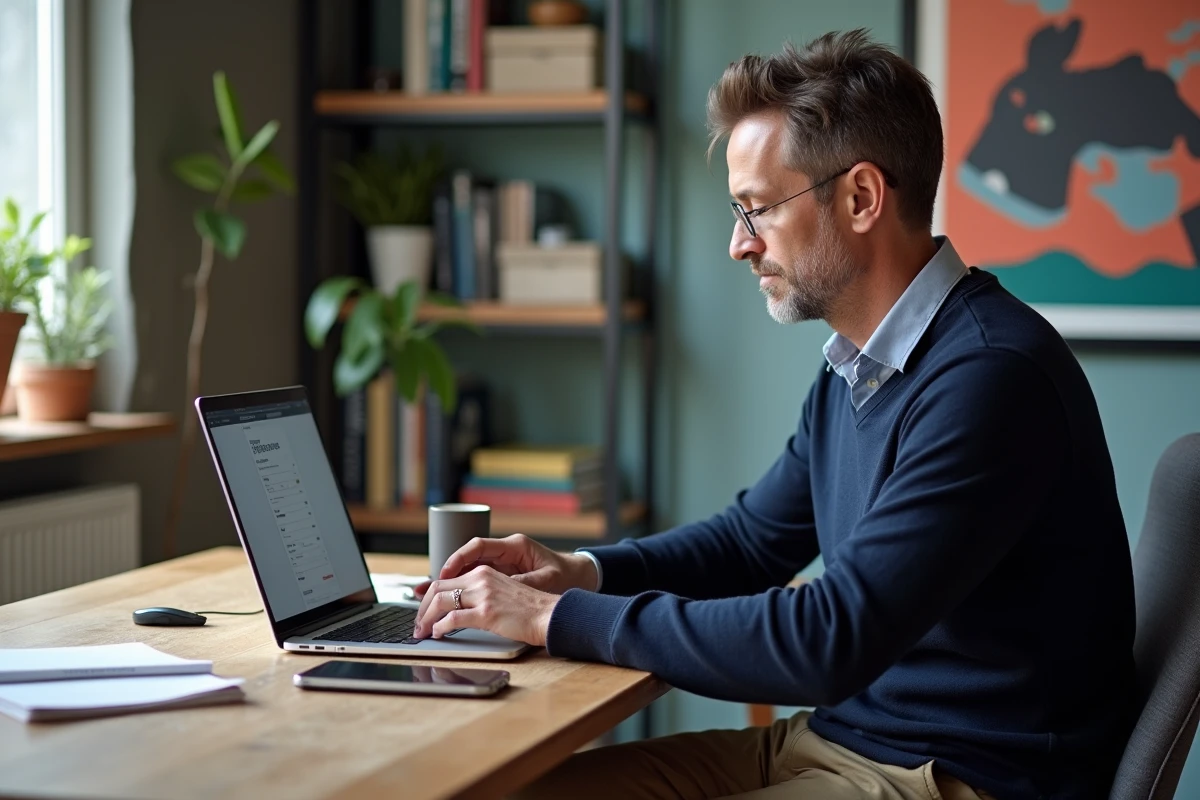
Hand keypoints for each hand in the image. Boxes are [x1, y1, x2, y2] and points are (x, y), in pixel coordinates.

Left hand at [413, 565, 558, 645]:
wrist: (549, 615)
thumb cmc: (529, 610)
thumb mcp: (501, 593)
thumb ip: (480, 596)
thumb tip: (456, 610)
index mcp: (484, 572)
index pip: (446, 580)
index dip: (429, 596)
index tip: (423, 611)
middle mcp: (481, 579)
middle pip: (437, 588)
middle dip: (422, 608)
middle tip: (418, 624)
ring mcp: (483, 595)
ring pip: (440, 601)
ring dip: (426, 619)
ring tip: (422, 632)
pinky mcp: (486, 612)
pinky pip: (453, 618)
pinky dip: (440, 627)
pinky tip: (438, 634)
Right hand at [414, 533, 597, 598]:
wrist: (580, 576)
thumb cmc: (565, 576)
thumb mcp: (545, 581)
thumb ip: (521, 584)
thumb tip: (497, 590)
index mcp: (515, 546)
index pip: (478, 546)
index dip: (458, 558)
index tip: (443, 573)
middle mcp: (504, 552)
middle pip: (466, 559)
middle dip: (444, 575)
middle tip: (425, 591)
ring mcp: (501, 564)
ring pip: (466, 571)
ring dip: (447, 584)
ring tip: (424, 597)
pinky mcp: (501, 576)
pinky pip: (474, 580)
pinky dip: (459, 590)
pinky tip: (443, 602)